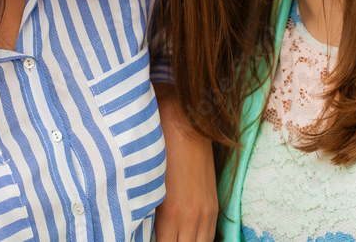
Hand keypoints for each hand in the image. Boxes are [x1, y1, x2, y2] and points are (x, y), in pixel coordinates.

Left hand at [153, 83, 217, 241]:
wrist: (185, 125)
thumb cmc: (160, 151)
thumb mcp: (149, 187)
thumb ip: (148, 215)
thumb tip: (142, 231)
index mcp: (172, 216)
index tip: (146, 239)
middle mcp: (192, 218)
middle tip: (162, 238)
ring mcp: (206, 212)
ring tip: (174, 237)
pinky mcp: (213, 204)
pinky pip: (210, 235)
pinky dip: (198, 240)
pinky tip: (187, 237)